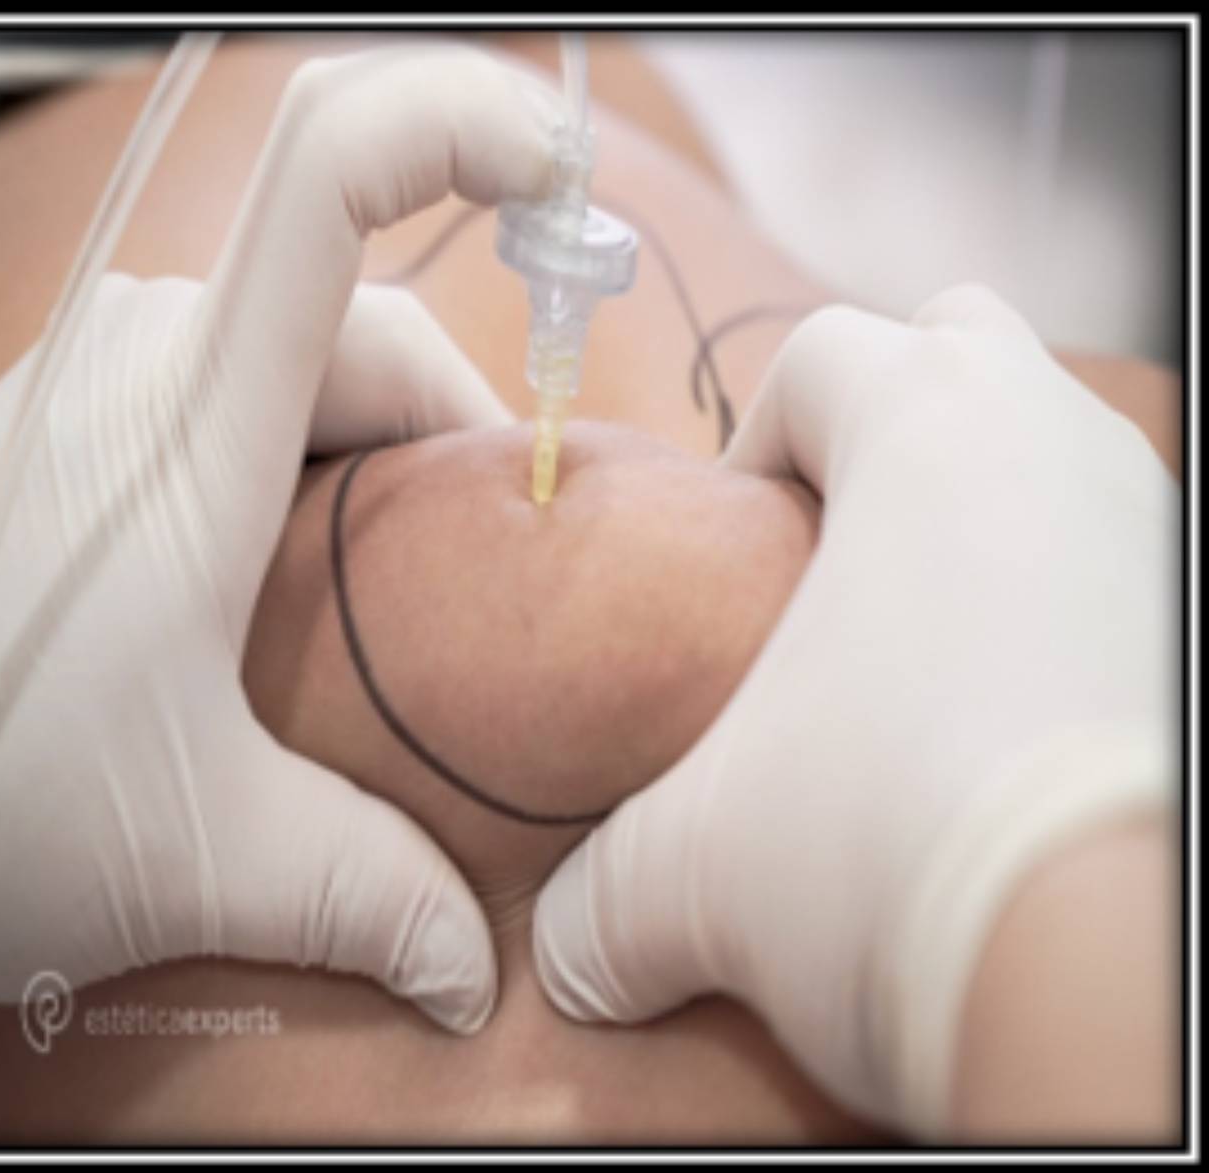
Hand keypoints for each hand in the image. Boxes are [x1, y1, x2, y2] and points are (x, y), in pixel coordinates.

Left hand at [0, 46, 562, 1032]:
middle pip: (363, 318)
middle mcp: (142, 368)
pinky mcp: (73, 418)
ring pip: (298, 345)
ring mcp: (99, 385)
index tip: (553, 165)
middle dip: (455, 429)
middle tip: (481, 565)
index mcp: (195, 439)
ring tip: (390, 571)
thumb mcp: (196, 861)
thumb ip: (363, 899)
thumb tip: (470, 976)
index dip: (452, 126)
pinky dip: (305, 443)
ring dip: (378, 439)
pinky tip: (292, 557)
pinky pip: (231, 377)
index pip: (325, 185)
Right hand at [532, 285, 1177, 1130]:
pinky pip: (1116, 565)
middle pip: (960, 345)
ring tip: (915, 659)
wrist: (1120, 989)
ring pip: (1053, 451)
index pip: (818, 359)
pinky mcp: (1198, 629)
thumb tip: (570, 947)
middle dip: (886, 423)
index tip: (725, 555)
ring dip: (977, 520)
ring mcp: (1157, 531)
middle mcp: (1058, 445)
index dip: (750, 444)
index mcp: (926, 428)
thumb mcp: (694, 875)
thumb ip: (605, 896)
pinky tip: (1004, 731)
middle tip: (828, 557)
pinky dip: (1057, 608)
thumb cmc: (890, 849)